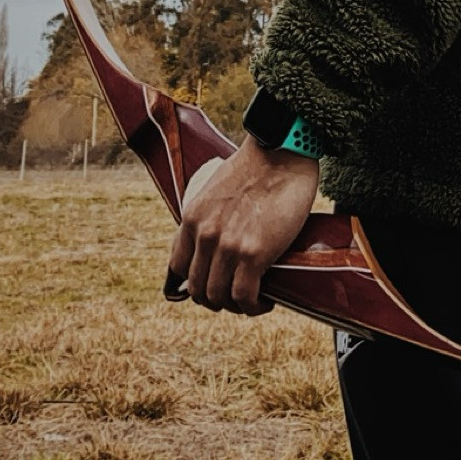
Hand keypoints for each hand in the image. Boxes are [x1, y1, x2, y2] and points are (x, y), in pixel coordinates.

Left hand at [165, 143, 319, 313]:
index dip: (194, 281)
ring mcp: (227, 246)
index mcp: (192, 217)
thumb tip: (223, 234)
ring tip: (252, 300)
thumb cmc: (259, 164)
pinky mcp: (253, 254)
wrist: (283, 152)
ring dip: (235, 307)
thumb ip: (213, 213)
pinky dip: (253, 307)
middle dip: (215, 299)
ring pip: (218, 298)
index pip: (177, 266)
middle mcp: (204, 235)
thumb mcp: (218, 187)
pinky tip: (265, 302)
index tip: (212, 282)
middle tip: (236, 295)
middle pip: (197, 289)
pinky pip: (244, 297)